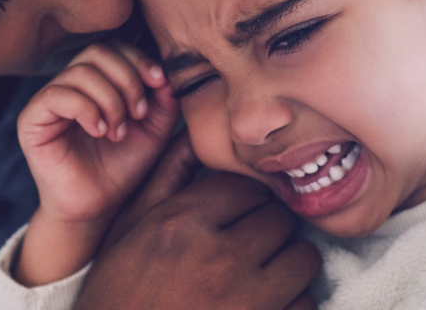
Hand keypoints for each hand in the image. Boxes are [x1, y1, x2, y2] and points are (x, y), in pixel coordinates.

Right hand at [15, 41, 179, 285]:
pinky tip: (99, 130)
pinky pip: (57, 95)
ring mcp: (48, 99)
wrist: (96, 208)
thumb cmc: (121, 168)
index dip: (138, 59)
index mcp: (95, 81)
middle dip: (127, 79)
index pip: (113, 48)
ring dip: (109, 100)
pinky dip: (86, 109)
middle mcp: (69, 84)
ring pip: (80, 72)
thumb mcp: (153, 131)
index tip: (159, 83)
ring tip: (118, 131)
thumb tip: (165, 74)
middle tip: (138, 114)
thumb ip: (162, 101)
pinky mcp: (31, 119)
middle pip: (97, 52)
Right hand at [76, 135, 321, 309]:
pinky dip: (292, 303)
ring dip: (287, 264)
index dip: (244, 200)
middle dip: (268, 229)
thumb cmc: (118, 293)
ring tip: (261, 274)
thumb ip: (166, 176)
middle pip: (279, 218)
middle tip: (248, 245)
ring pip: (303, 258)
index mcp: (182, 224)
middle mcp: (218, 258)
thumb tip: (193, 132)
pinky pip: (306, 304)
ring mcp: (246, 301)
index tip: (237, 215)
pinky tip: (263, 304)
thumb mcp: (129, 229)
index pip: (247, 187)